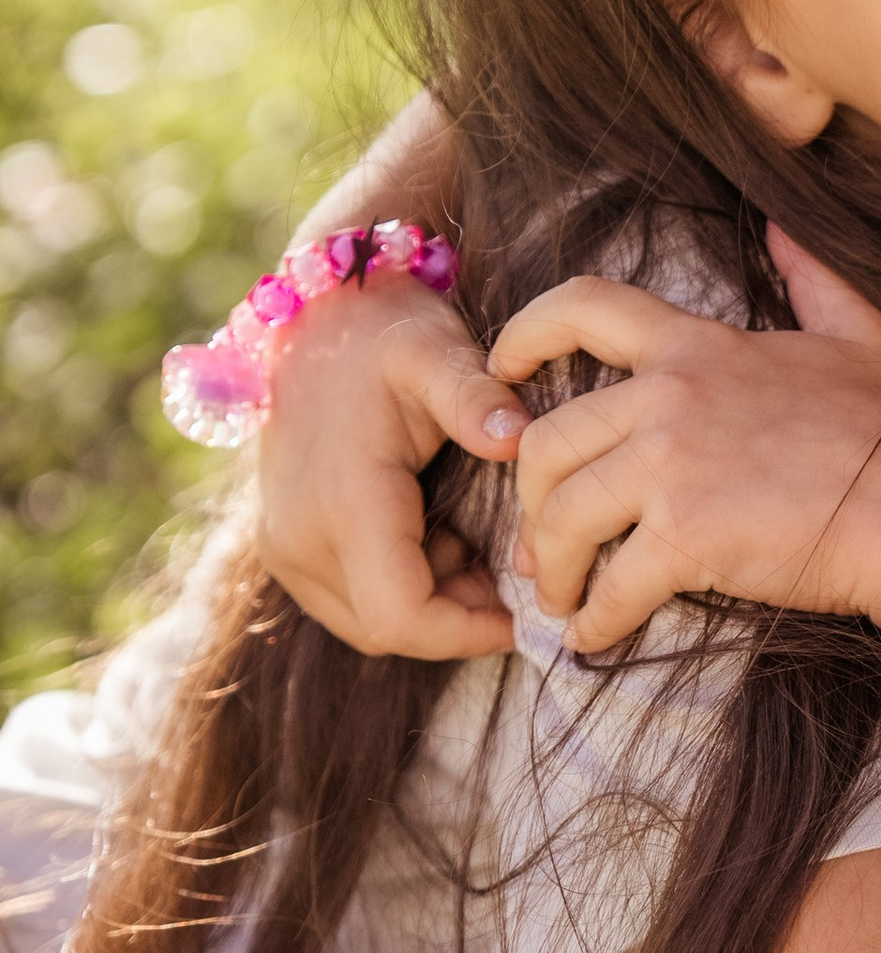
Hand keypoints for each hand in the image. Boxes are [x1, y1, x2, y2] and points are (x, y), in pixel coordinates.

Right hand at [253, 272, 525, 660]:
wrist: (311, 320)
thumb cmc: (384, 333)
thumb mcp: (436, 350)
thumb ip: (476, 397)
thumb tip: (516, 441)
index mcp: (342, 504)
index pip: (402, 617)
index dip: (469, 632)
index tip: (525, 614)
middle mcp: (299, 539)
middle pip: (388, 631)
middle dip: (458, 620)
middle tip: (514, 577)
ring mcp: (283, 547)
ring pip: (368, 624)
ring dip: (432, 606)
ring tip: (478, 549)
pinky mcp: (283, 547)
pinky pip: (349, 601)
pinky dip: (402, 589)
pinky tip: (440, 539)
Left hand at [490, 240, 880, 651]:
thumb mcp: (857, 336)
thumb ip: (812, 276)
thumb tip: (784, 225)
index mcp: (697, 345)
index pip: (581, 306)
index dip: (523, 333)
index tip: (501, 370)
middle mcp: (670, 396)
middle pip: (545, 438)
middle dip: (527, 499)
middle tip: (541, 542)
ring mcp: (673, 466)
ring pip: (560, 515)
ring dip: (550, 567)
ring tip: (563, 599)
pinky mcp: (686, 536)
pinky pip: (609, 585)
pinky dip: (592, 620)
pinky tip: (595, 637)